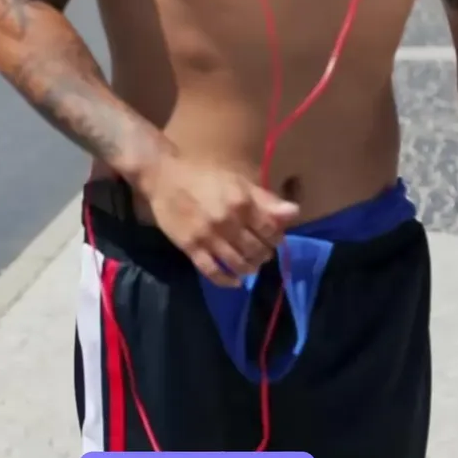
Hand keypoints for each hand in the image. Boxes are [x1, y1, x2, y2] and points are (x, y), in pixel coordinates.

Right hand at [141, 157, 298, 286]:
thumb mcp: (238, 181)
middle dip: (264, 254)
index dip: (276, 237)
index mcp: (242, 203)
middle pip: (257, 250)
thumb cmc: (204, 176)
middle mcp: (227, 222)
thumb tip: (294, 213)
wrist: (163, 178)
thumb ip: (266, 199)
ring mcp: (208, 237)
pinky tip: (234, 281)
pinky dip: (227, 280)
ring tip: (250, 266)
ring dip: (249, 268)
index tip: (273, 238)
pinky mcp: (191, 248)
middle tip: (262, 253)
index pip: (271, 231)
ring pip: (238, 263)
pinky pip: (212, 271)